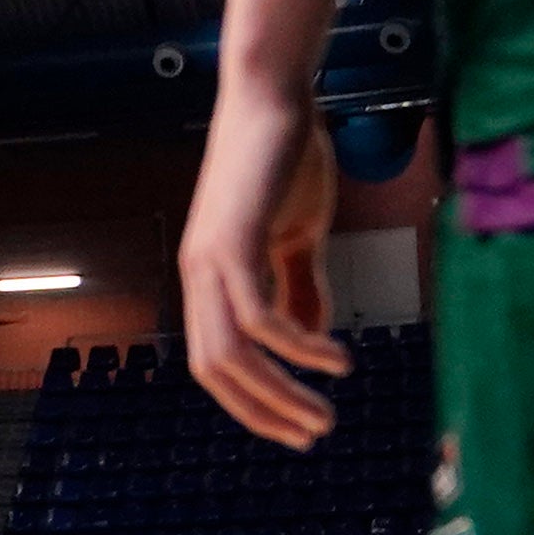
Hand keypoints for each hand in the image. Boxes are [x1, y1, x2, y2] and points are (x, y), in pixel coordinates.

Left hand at [179, 79, 351, 447]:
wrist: (276, 98)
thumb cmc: (287, 160)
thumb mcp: (298, 235)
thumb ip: (301, 286)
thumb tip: (311, 341)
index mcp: (210, 278)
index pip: (217, 363)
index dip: (252, 402)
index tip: (297, 429)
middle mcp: (199, 275)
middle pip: (215, 371)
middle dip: (263, 413)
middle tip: (312, 436)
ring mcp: (211, 259)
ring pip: (232, 353)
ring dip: (280, 393)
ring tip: (326, 416)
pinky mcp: (234, 241)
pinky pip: (259, 316)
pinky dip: (297, 347)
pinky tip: (334, 359)